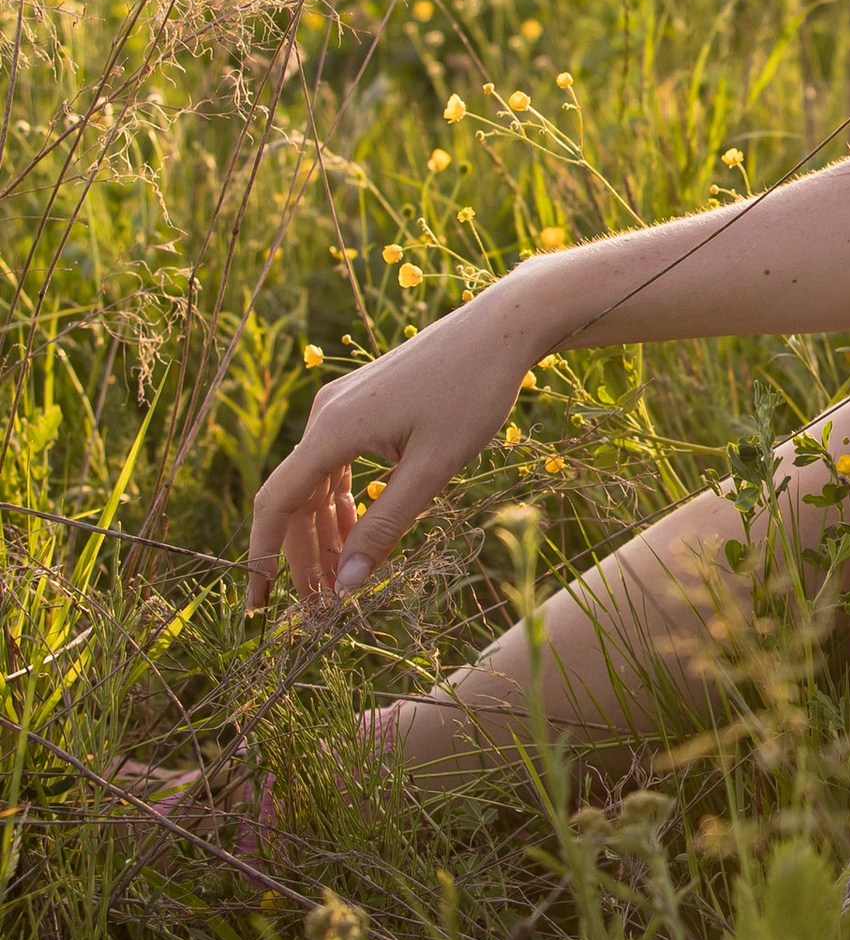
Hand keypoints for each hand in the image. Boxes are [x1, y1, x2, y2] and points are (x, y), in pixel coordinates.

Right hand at [247, 278, 551, 609]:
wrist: (500, 330)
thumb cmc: (473, 394)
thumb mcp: (432, 469)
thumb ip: (386, 525)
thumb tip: (347, 583)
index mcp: (332, 430)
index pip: (276, 505)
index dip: (263, 558)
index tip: (260, 604)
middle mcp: (325, 415)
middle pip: (295, 500)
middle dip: (302, 557)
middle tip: (317, 609)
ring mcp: (340, 406)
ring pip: (315, 484)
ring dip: (323, 533)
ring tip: (339, 581)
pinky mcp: (361, 404)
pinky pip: (335, 464)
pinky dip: (341, 503)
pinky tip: (356, 535)